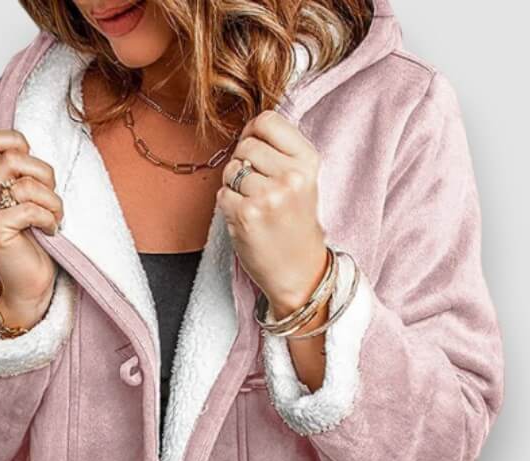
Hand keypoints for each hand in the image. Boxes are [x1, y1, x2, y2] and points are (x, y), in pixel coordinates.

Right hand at [0, 129, 64, 329]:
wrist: (27, 287)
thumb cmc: (32, 245)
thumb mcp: (26, 202)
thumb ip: (22, 176)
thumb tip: (31, 151)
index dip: (18, 144)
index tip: (34, 173)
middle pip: (13, 158)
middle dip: (44, 175)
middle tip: (51, 200)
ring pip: (25, 185)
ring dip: (51, 202)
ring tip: (53, 218)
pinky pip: (29, 209)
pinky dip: (48, 219)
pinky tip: (50, 231)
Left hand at [215, 110, 329, 318]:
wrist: (299, 271)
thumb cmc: (296, 225)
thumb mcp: (303, 180)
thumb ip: (281, 151)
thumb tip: (249, 128)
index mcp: (307, 161)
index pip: (267, 121)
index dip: (253, 133)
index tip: (256, 151)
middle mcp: (291, 176)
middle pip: (246, 145)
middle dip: (242, 163)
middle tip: (255, 187)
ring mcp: (268, 196)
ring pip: (231, 170)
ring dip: (234, 186)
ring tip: (253, 204)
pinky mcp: (246, 215)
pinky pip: (222, 194)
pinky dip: (228, 206)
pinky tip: (246, 219)